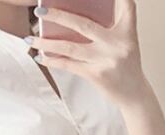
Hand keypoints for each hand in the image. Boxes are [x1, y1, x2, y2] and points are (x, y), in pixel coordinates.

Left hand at [29, 0, 147, 106]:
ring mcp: (106, 60)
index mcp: (126, 33)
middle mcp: (117, 44)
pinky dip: (53, 61)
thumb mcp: (126, 43)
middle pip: (83, 24)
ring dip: (47, 43)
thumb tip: (77, 18)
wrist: (134, 95)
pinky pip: (69, 65)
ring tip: (30, 39)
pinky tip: (40, 56)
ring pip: (70, 47)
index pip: (126, 6)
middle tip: (39, 10)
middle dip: (58, 16)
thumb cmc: (127, 67)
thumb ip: (110, 28)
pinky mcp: (97, 75)